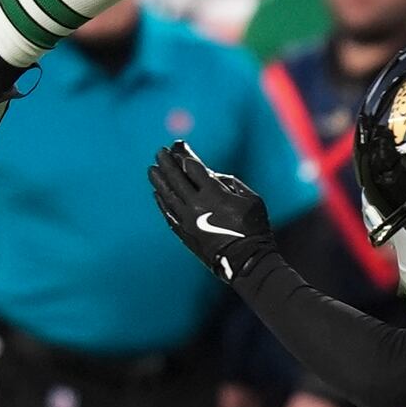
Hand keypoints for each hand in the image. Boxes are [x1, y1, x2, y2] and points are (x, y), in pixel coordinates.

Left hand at [149, 143, 272, 281]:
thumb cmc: (254, 227)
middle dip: (167, 163)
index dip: (184, 154)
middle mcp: (196, 204)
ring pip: (167, 195)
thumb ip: (230, 182)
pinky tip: (157, 193)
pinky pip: (168, 213)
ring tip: (152, 169)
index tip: (178, 146)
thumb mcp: (251, 198)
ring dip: (159, 180)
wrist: (245, 260)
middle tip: (159, 152)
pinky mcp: (183, 233)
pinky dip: (161, 201)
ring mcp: (187, 220)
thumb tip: (211, 175)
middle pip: (176, 178)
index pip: (193, 167)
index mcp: (214, 193)